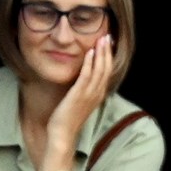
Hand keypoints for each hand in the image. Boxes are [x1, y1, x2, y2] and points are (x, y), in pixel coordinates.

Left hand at [47, 36, 115, 155]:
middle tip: (107, 36)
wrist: (63, 134)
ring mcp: (89, 94)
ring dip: (101, 53)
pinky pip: (86, 76)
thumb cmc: (68, 119)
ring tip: (101, 39)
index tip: (107, 44)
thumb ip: (83, 90)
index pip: (107, 72)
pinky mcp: (79, 94)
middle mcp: (97, 94)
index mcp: (98, 95)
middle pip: (106, 69)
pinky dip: (90, 63)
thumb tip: (82, 78)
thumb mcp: (79, 102)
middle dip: (107, 51)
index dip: (108, 57)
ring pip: (99, 70)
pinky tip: (90, 52)